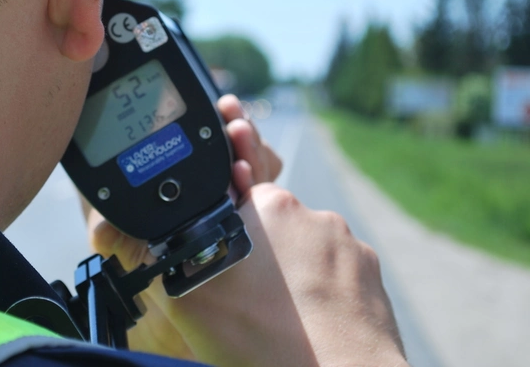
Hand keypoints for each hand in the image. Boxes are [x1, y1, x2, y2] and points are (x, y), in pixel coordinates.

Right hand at [84, 95, 405, 365]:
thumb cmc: (263, 340)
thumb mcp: (190, 296)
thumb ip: (173, 252)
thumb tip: (165, 239)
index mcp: (269, 206)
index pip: (237, 194)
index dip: (224, 224)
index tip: (222, 259)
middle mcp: (312, 214)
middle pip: (271, 221)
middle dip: (258, 248)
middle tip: (247, 293)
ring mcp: (347, 242)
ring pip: (303, 246)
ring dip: (290, 268)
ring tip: (278, 312)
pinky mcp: (369, 270)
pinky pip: (335, 269)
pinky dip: (321, 288)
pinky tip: (307, 318)